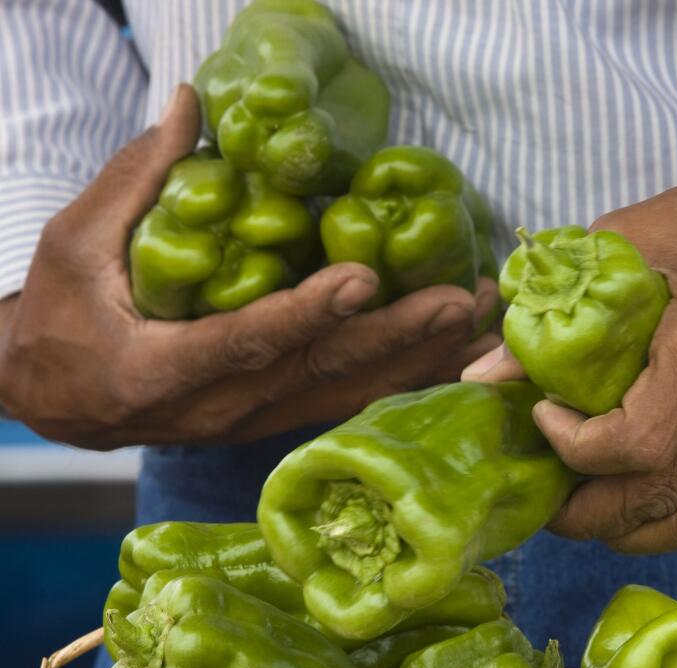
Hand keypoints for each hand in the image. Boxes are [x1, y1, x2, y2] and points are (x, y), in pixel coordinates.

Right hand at [0, 85, 499, 449]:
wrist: (59, 398)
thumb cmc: (64, 318)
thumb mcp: (76, 243)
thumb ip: (139, 179)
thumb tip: (191, 105)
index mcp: (160, 370)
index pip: (244, 341)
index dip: (305, 313)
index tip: (363, 279)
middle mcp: (221, 408)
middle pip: (320, 373)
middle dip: (398, 337)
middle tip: (464, 300)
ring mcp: (256, 420)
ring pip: (348, 394)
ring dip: (421, 358)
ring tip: (484, 321)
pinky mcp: (279, 417)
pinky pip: (351, 401)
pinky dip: (406, 377)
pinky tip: (457, 354)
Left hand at [465, 150, 676, 552]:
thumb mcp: (632, 240)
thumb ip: (554, 311)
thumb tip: (483, 376)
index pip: (634, 445)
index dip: (574, 450)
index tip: (546, 419)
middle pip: (659, 497)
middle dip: (588, 515)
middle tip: (548, 501)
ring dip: (634, 530)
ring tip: (592, 515)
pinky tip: (650, 491)